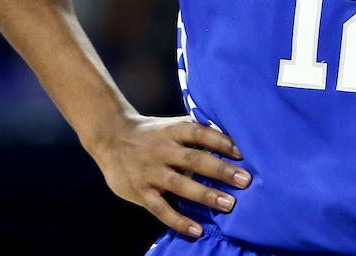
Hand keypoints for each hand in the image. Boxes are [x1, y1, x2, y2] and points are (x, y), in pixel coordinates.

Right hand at [87, 114, 251, 237]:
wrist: (110, 137)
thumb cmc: (152, 132)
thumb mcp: (172, 125)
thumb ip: (197, 131)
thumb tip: (232, 135)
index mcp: (174, 131)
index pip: (200, 133)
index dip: (221, 141)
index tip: (243, 152)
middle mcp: (163, 150)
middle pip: (194, 160)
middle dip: (221, 170)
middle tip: (245, 181)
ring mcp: (150, 171)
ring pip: (179, 184)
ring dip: (205, 195)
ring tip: (229, 204)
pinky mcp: (140, 192)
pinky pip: (160, 208)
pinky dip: (178, 220)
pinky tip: (196, 230)